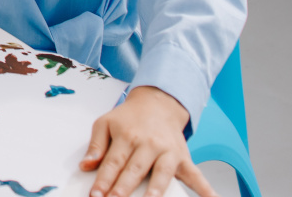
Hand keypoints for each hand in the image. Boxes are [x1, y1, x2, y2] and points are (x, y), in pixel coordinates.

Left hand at [82, 86, 210, 196]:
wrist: (157, 104)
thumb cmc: (129, 118)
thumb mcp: (106, 123)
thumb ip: (95, 145)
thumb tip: (86, 165)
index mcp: (126, 135)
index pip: (113, 162)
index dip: (103, 180)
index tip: (95, 195)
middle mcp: (148, 144)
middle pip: (134, 170)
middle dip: (123, 189)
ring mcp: (168, 152)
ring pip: (161, 174)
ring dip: (155, 191)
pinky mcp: (183, 158)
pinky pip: (197, 175)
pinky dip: (205, 190)